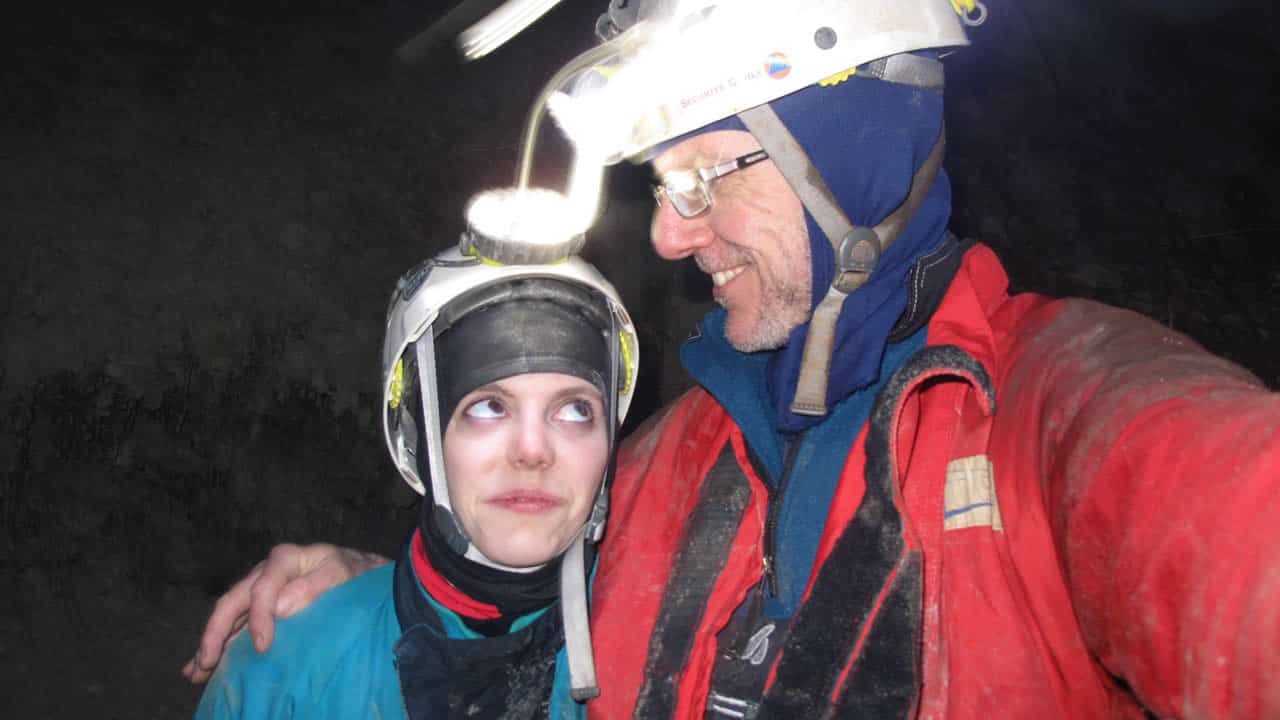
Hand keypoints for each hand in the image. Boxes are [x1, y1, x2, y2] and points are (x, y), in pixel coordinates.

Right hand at [181, 542, 389, 683]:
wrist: (362, 572)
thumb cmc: (354, 572)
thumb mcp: (342, 573)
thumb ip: (314, 586)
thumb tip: (280, 606)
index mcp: (284, 559)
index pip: (262, 589)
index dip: (259, 618)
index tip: (262, 647)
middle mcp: (265, 572)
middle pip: (233, 601)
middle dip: (216, 633)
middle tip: (206, 663)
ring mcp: (260, 589)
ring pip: (228, 616)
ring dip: (211, 643)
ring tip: (195, 672)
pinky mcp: (261, 606)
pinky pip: (235, 625)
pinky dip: (220, 645)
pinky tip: (201, 665)